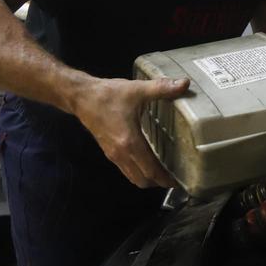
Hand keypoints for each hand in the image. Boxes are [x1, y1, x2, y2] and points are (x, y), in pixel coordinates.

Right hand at [72, 77, 189, 187]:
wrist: (81, 97)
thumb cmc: (108, 95)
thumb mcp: (137, 90)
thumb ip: (161, 88)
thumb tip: (185, 84)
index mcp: (130, 142)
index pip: (150, 171)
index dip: (165, 179)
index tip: (180, 181)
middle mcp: (121, 154)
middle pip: (142, 180)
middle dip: (159, 182)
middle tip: (175, 176)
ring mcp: (113, 155)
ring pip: (133, 177)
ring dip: (148, 178)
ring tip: (164, 171)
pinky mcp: (109, 152)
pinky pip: (126, 170)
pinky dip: (138, 172)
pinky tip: (148, 161)